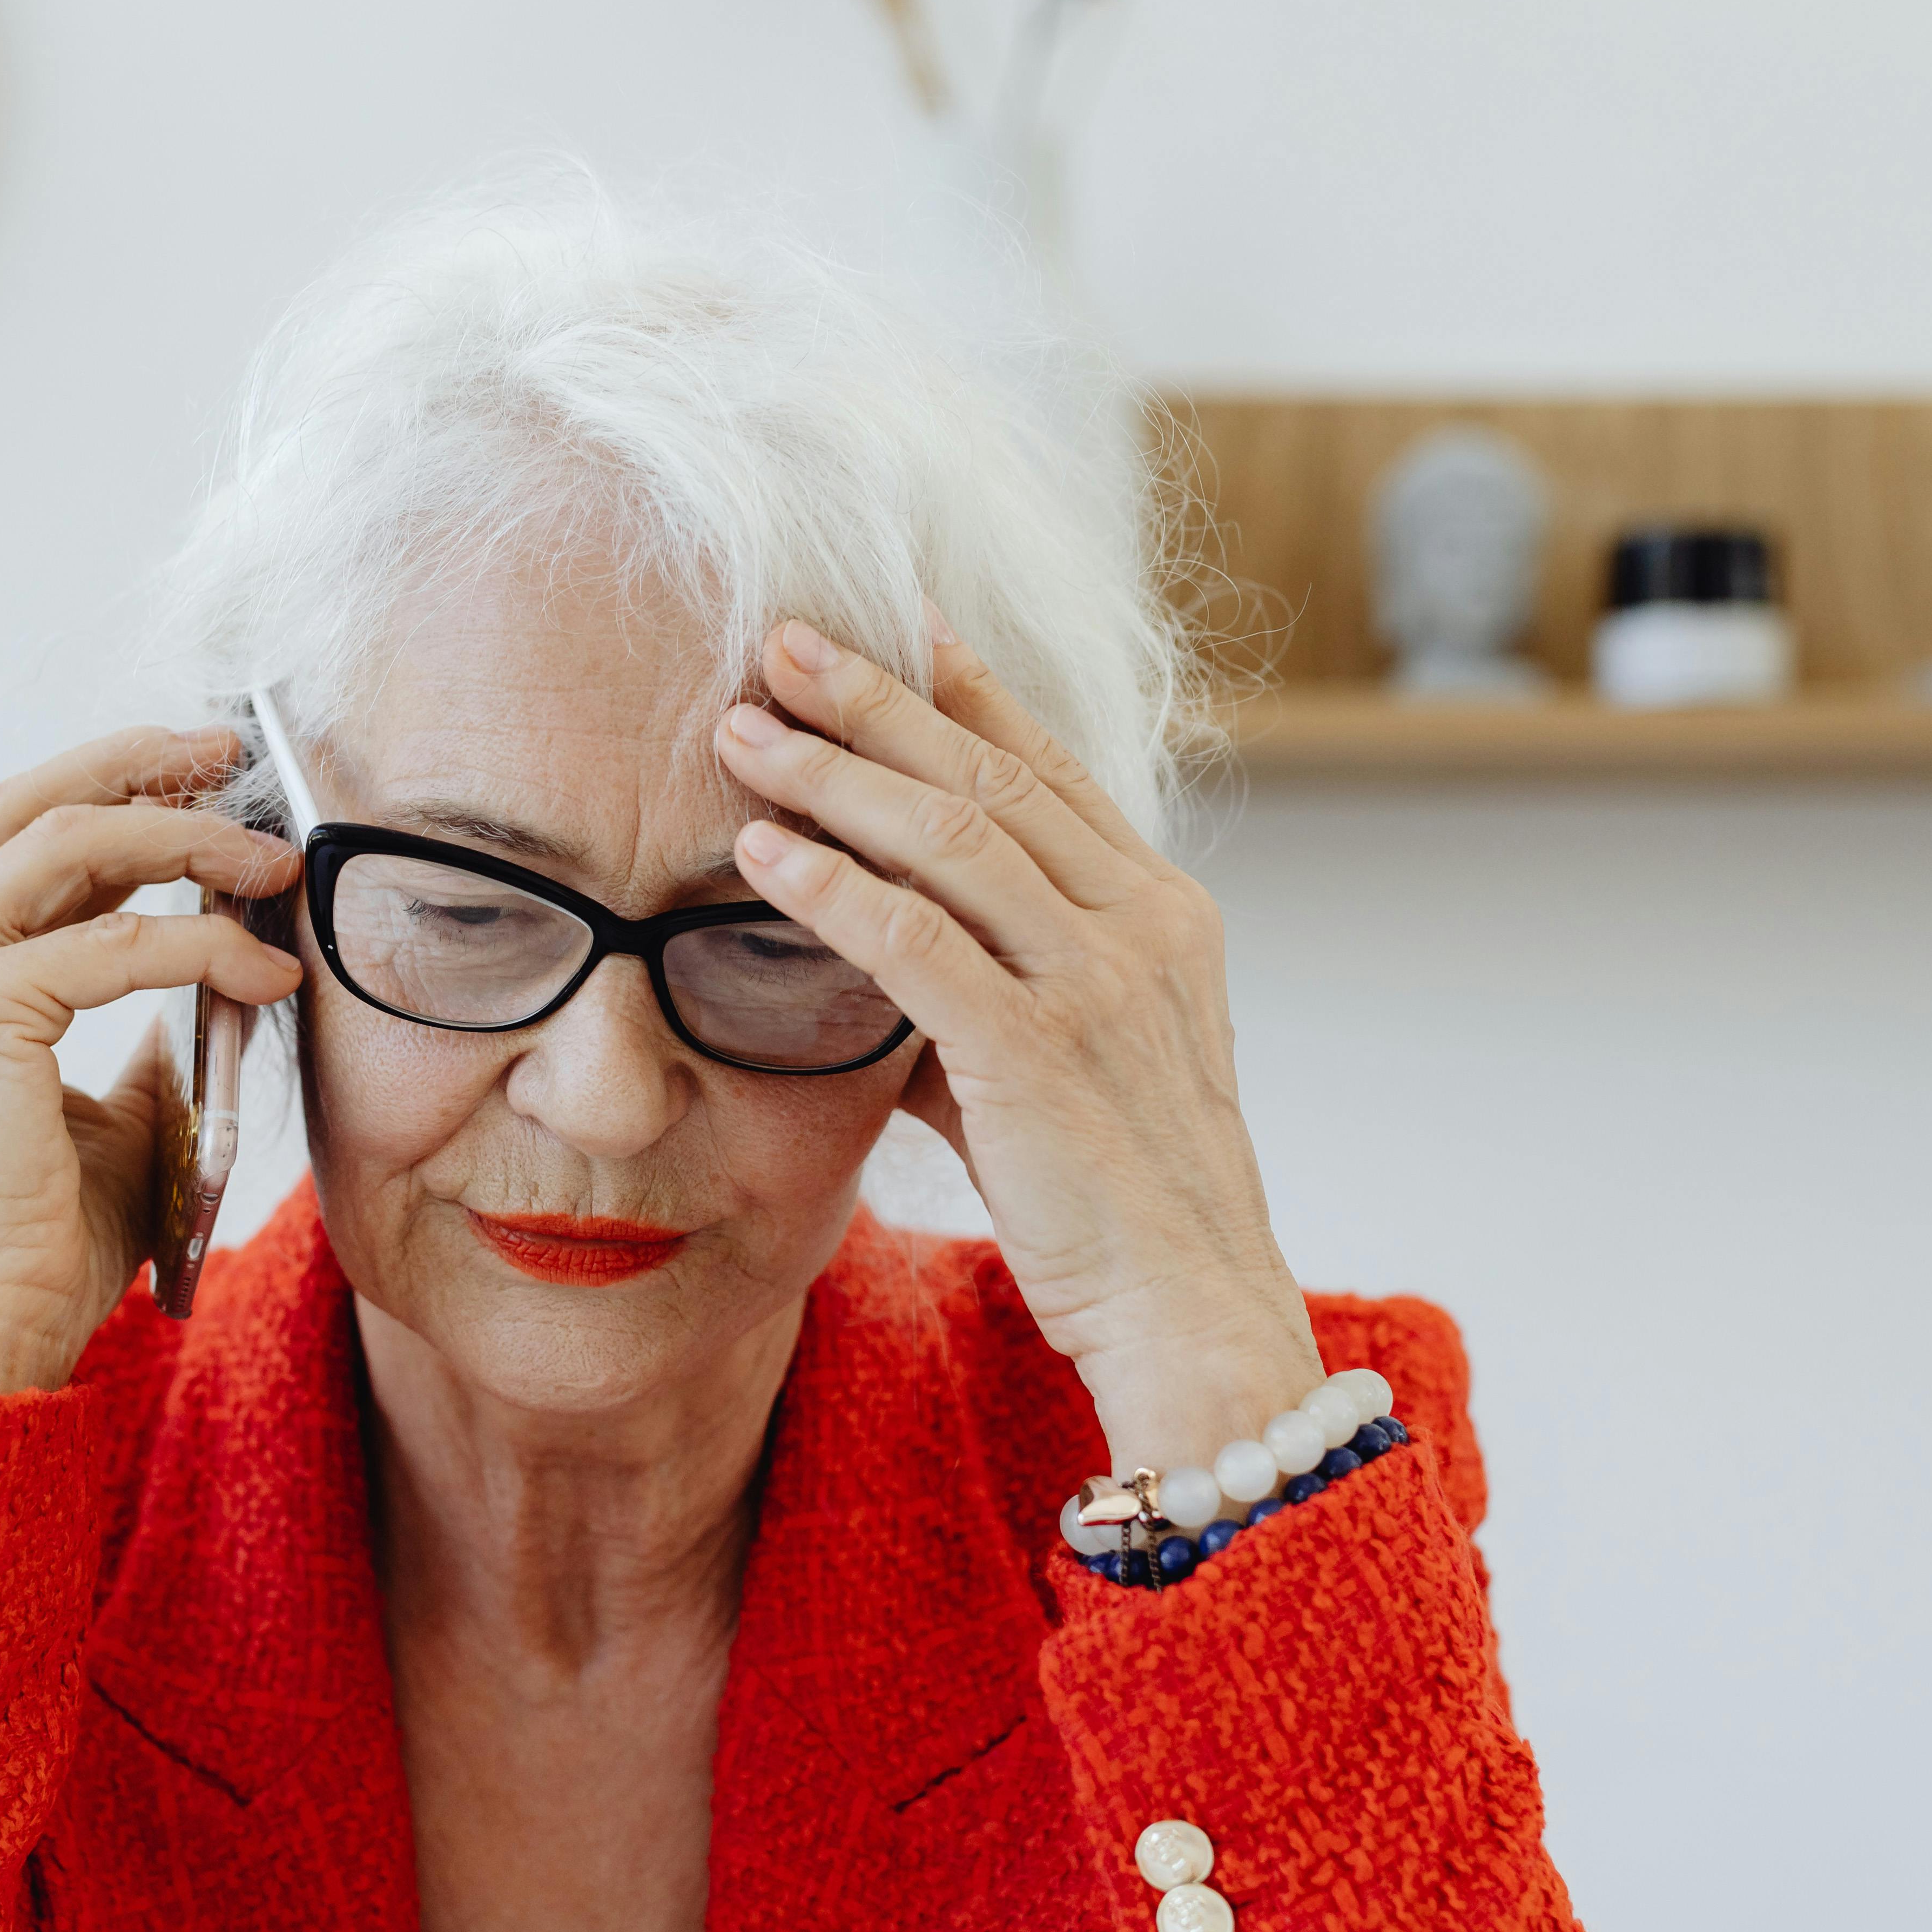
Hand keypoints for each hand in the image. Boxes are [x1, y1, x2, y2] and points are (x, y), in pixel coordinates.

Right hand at [0, 726, 301, 1391]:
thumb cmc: (38, 1241)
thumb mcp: (110, 1113)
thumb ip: (143, 1034)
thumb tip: (217, 970)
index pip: (12, 841)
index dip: (106, 789)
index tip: (197, 775)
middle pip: (25, 806)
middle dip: (136, 765)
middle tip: (230, 757)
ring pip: (69, 843)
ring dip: (184, 837)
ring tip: (271, 860)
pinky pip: (115, 944)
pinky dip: (203, 944)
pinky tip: (264, 968)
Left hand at [710, 616, 1322, 1477]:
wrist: (1190, 1310)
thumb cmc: (1117, 1196)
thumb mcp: (1066, 1058)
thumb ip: (983, 988)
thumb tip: (876, 946)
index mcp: (1161, 912)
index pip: (1048, 766)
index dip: (966, 687)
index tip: (891, 621)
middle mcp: (1141, 926)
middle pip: (987, 776)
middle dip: (874, 702)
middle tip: (781, 641)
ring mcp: (1097, 984)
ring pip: (948, 838)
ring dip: (833, 776)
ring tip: (742, 732)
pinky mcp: (1038, 1052)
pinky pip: (916, 944)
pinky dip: (831, 891)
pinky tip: (761, 855)